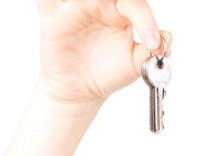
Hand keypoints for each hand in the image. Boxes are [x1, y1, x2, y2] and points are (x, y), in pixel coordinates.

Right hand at [35, 0, 171, 104]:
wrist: (83, 91)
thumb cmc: (109, 73)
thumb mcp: (136, 64)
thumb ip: (152, 51)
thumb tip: (166, 38)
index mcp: (122, 11)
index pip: (135, 4)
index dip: (146, 20)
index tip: (151, 43)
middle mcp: (99, 4)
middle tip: (125, 11)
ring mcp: (75, 7)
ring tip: (94, 3)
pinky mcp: (52, 16)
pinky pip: (46, 1)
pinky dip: (51, 1)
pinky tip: (59, 5)